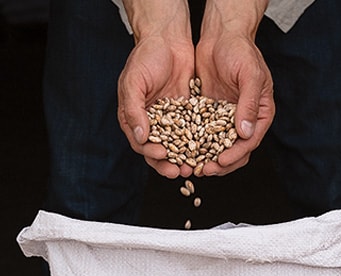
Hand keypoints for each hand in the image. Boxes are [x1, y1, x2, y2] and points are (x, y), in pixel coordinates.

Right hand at [117, 1, 195, 177]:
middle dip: (169, 164)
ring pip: (177, 146)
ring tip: (194, 168)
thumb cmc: (146, 57)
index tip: (163, 155)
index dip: (151, 152)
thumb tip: (140, 136)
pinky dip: (198, 144)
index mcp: (133, 117)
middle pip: (158, 151)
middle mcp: (150, 122)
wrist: (168, 38)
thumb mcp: (134, 82)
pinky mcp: (187, 114)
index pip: (141, 143)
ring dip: (184, 158)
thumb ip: (133, 109)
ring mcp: (169, 119)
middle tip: (181, 172)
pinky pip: (192, 132)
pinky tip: (207, 151)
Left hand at [193, 1, 273, 175]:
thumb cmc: (241, 51)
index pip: (250, 142)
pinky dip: (195, 144)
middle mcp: (245, 119)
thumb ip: (249, 104)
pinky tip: (182, 150)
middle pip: (235, 150)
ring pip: (218, 146)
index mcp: (261, 114)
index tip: (221, 162)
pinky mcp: (210, 114)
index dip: (236, 154)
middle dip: (220, 163)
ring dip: (207, 158)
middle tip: (205, 170)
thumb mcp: (250, 76)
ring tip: (193, 166)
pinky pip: (203, 134)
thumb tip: (246, 133)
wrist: (221, 35)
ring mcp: (227, 118)